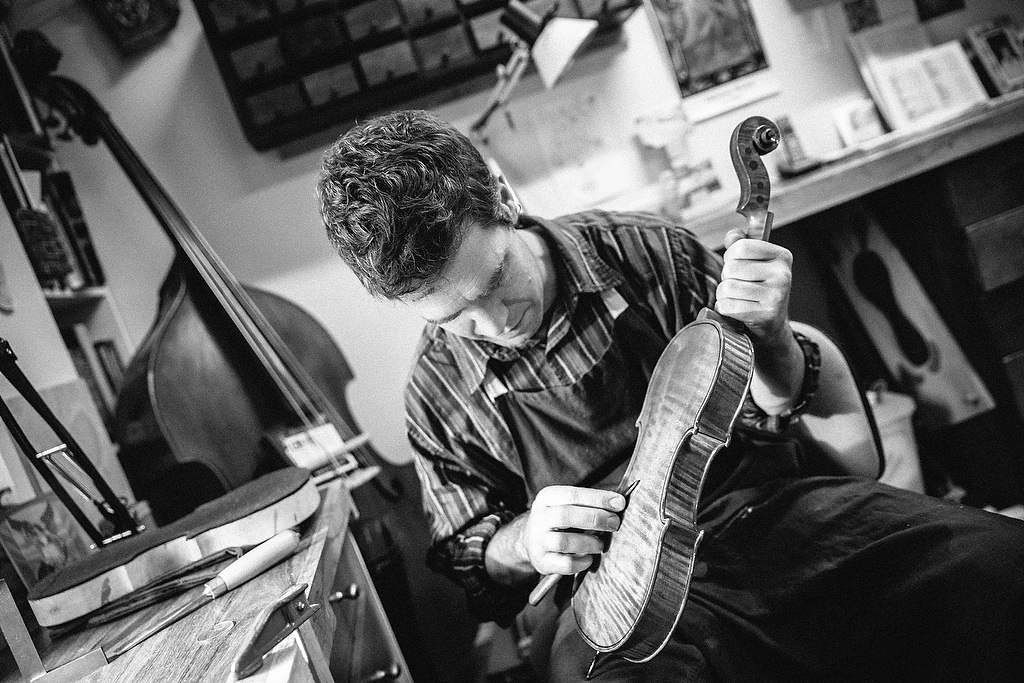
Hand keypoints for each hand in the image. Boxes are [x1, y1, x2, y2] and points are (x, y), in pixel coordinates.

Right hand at [521, 486, 624, 575]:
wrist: (531, 539)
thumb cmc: (559, 519)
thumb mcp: (567, 504)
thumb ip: (589, 503)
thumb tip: (618, 504)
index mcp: (548, 497)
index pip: (573, 494)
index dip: (598, 498)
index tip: (620, 503)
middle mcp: (539, 517)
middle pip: (566, 515)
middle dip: (595, 518)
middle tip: (614, 523)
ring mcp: (538, 540)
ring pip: (563, 541)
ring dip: (588, 543)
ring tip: (600, 544)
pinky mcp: (541, 561)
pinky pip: (564, 564)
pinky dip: (581, 562)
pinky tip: (589, 559)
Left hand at [717, 227, 792, 348]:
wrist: (772, 324)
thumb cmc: (760, 289)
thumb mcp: (756, 262)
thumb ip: (741, 244)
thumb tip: (732, 236)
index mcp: (782, 256)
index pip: (741, 247)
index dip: (730, 256)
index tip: (736, 263)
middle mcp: (783, 275)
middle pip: (731, 268)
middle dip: (726, 277)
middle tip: (738, 285)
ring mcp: (776, 296)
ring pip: (727, 287)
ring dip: (724, 294)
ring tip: (737, 298)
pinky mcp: (765, 315)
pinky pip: (728, 306)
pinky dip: (724, 308)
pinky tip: (736, 310)